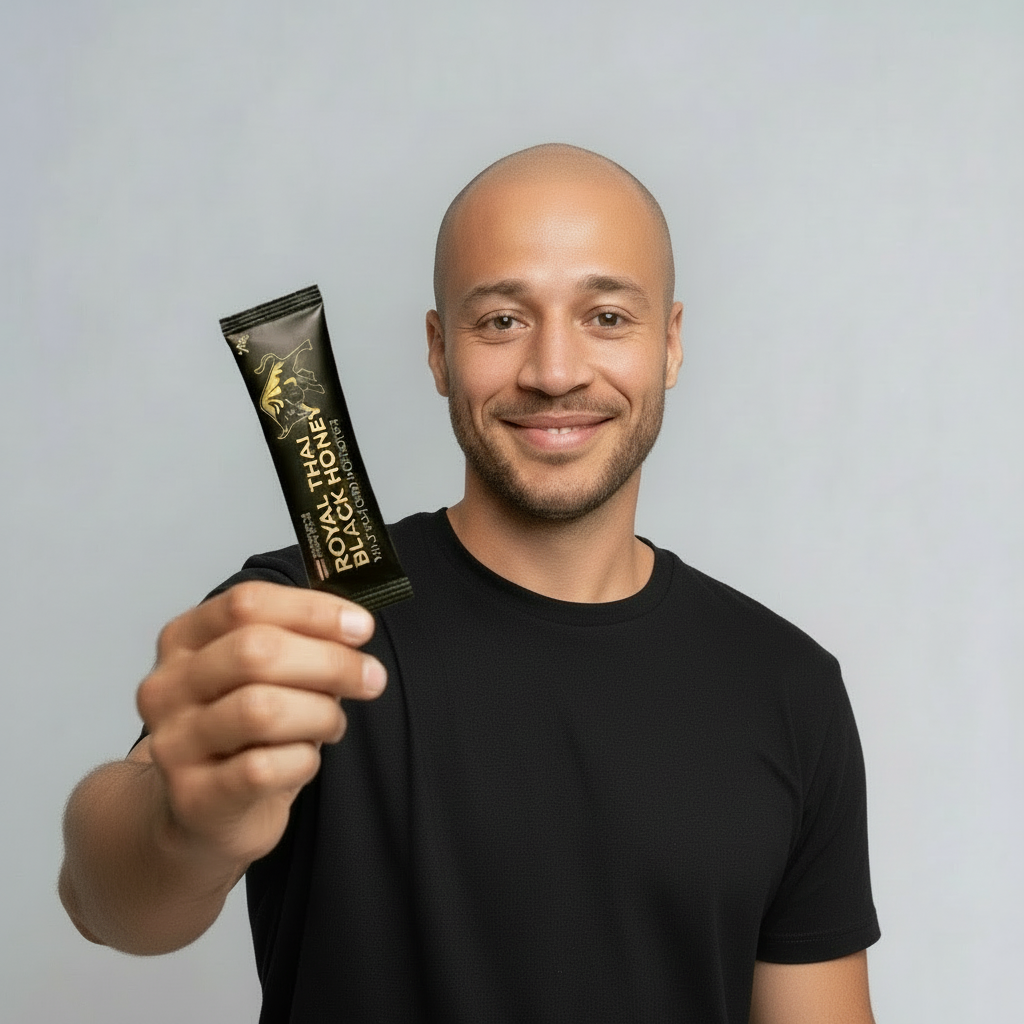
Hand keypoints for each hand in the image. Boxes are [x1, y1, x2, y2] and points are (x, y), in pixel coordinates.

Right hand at [134, 581, 384, 872]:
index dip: (313, 610)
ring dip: (320, 713)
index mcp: (184, 640)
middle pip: (255, 651)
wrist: (200, 814)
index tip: (362, 627)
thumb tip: (354, 628)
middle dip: (329, 662)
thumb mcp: (264, 675)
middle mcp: (167, 686)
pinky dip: (303, 760)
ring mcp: (173, 744)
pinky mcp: (193, 797)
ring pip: (260, 709)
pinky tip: (306, 759)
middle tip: (372, 678)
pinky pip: (262, 768)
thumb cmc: (245, 732)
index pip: (246, 603)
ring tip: (333, 723)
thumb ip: (299, 643)